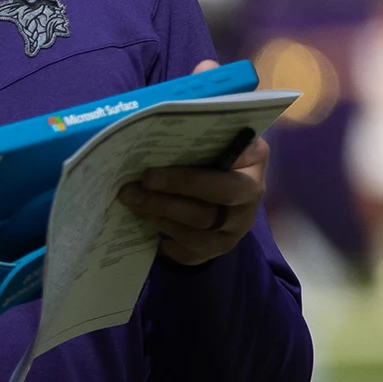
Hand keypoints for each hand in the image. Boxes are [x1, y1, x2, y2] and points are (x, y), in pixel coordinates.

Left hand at [120, 134, 268, 266]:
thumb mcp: (212, 134)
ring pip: (196, 234)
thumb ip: (193, 134)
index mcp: (253, 164)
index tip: (147, 175)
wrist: (226, 171)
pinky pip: (193, 254)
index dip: (184, 182)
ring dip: (160, 220)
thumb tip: (154, 128)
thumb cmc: (213, 147)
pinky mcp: (221, 246)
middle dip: (162, 203)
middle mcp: (251, 200)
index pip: (223, 183)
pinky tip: (150, 229)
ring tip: (134, 204)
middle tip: (129, 192)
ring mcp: (237, 228)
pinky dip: (169, 245)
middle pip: (206, 213)